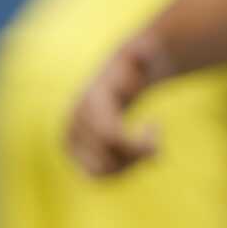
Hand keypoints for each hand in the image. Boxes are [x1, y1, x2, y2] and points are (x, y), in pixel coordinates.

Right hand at [64, 32, 172, 176]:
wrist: (115, 79)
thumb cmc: (134, 66)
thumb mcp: (143, 56)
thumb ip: (145, 52)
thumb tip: (144, 50)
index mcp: (88, 102)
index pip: (110, 136)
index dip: (137, 143)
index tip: (156, 127)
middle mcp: (72, 125)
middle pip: (106, 160)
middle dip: (136, 154)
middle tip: (156, 140)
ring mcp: (70, 144)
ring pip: (102, 173)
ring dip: (129, 165)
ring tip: (146, 145)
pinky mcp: (75, 156)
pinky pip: (99, 177)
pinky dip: (122, 170)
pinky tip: (135, 152)